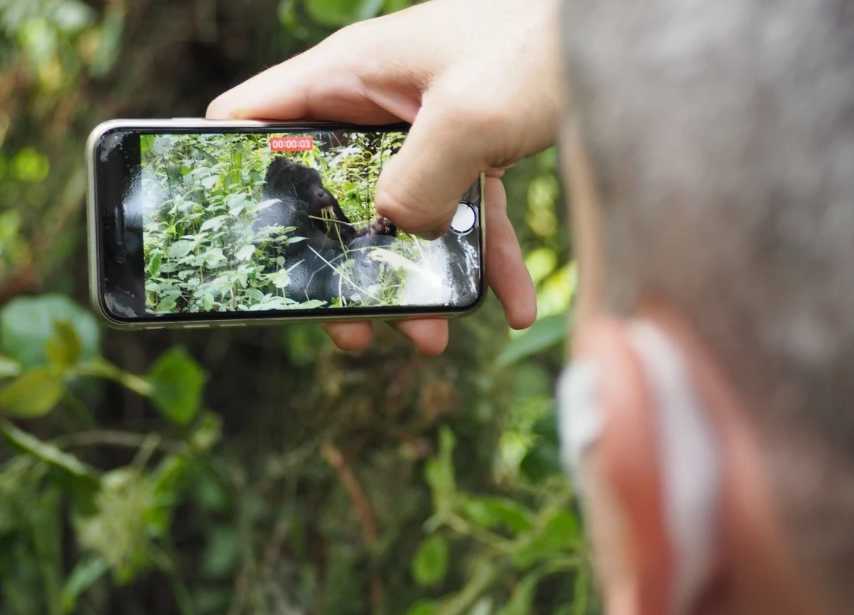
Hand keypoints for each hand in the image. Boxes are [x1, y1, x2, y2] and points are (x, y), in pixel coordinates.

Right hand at [207, 0, 561, 354]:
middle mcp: (380, 102)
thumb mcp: (469, 117)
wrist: (619, 36)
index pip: (258, 118)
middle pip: (331, 189)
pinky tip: (514, 308)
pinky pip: (469, 213)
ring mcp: (428, 128)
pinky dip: (488, 260)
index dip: (235, 172)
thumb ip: (420, 181)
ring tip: (432, 340)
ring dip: (418, 279)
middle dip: (343, 262)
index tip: (245, 243)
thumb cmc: (540, 45)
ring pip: (403, 214)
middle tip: (353, 326)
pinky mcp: (476, 147)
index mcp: (352, 75)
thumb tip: (399, 233)